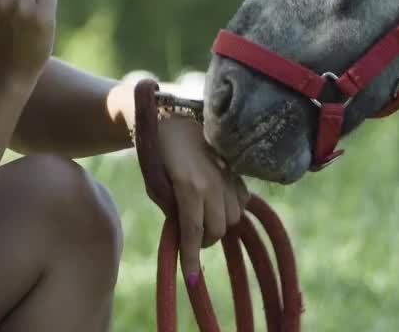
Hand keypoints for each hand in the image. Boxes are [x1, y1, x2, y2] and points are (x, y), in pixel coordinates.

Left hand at [158, 115, 248, 282]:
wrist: (172, 119)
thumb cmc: (157, 154)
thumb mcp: (156, 185)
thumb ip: (172, 211)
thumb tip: (184, 237)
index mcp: (188, 186)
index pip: (194, 232)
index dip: (191, 258)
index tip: (191, 279)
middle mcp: (212, 183)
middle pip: (217, 230)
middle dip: (204, 240)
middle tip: (192, 238)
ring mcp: (227, 175)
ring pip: (233, 218)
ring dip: (219, 225)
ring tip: (205, 218)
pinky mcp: (235, 170)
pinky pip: (242, 201)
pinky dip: (232, 209)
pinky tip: (219, 204)